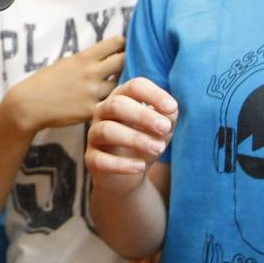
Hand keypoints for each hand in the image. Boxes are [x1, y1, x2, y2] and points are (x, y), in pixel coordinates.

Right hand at [2, 36, 126, 133]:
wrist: (29, 105)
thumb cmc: (45, 82)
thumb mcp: (65, 63)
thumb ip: (86, 59)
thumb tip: (105, 54)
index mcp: (84, 57)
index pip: (116, 42)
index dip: (122, 45)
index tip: (122, 50)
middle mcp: (92, 72)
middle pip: (124, 61)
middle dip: (126, 64)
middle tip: (124, 70)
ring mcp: (94, 92)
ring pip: (121, 85)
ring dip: (121, 86)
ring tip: (117, 89)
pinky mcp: (93, 110)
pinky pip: (110, 104)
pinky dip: (112, 103)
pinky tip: (109, 105)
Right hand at [85, 76, 176, 195]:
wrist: (128, 175)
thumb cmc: (145, 142)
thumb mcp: (161, 128)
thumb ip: (168, 117)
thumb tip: (170, 111)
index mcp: (122, 97)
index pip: (134, 86)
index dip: (153, 94)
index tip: (172, 108)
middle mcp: (103, 112)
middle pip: (116, 104)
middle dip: (143, 115)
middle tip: (165, 128)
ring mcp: (94, 135)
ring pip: (107, 130)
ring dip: (136, 139)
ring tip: (158, 148)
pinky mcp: (91, 159)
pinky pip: (101, 160)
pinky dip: (122, 164)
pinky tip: (141, 166)